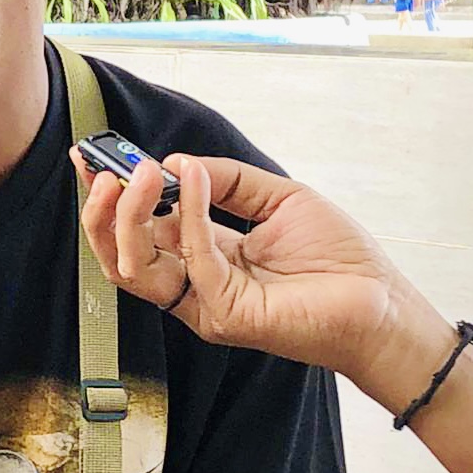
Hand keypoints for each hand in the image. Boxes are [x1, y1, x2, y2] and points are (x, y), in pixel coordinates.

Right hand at [71, 149, 453, 394]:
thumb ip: (228, 181)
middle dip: (103, 211)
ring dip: (128, 216)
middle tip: (103, 169)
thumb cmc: (340, 261)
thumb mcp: (278, 199)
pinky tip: (190, 175)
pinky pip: (192, 259)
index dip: (110, 198)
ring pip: (136, 268)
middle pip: (122, 255)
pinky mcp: (227, 314)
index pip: (140, 231)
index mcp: (204, 259)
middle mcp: (196, 285)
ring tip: (138, 172)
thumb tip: (176, 162)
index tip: (89, 158)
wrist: (383, 305)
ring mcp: (207, 304)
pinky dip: (187, 213)